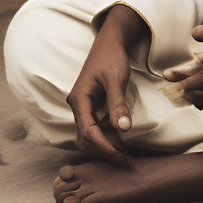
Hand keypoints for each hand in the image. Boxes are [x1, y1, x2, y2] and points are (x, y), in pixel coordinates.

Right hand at [66, 4, 147, 167]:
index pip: (88, 132)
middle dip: (104, 150)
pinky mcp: (89, 105)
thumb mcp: (116, 79)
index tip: (121, 156)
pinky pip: (93, 127)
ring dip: (103, 145)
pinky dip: (104, 136)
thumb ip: (117, 103)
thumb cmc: (111, 57)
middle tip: (125, 160)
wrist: (109, 42)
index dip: (104, 146)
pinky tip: (119, 139)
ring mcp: (82, 106)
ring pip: (88, 134)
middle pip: (86, 138)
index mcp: (79, 99)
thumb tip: (123, 129)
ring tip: (124, 154)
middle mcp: (77, 105)